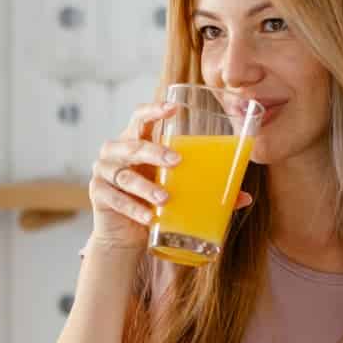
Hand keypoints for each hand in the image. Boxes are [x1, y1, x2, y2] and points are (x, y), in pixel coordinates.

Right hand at [87, 102, 253, 249]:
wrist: (125, 234)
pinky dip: (133, 209)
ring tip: (165, 199)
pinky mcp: (98, 195)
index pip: (141, 117)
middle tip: (177, 162)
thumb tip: (245, 197)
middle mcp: (116, 151)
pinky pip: (115, 199)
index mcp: (136, 140)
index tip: (173, 108)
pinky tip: (149, 218)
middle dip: (155, 152)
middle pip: (133, 144)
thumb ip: (205, 189)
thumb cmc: (154, 202)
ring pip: (124, 176)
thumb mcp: (177, 190)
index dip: (154, 110)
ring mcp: (104, 172)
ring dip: (145, 187)